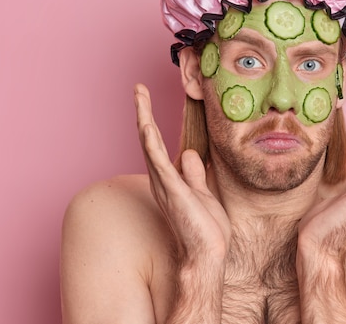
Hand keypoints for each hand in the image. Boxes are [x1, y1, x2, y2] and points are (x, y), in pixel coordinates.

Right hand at [134, 83, 230, 263]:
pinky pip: (158, 162)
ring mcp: (164, 184)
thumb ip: (195, 174)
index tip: (148, 100)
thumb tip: (190, 154)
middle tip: (138, 88)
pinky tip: (145, 124)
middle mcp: (161, 179)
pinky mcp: (172, 190)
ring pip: (150, 144)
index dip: (152, 122)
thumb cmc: (206, 230)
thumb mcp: (203, 193)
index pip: (158, 145)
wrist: (207, 255)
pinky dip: (151, 142)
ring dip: (143, 118)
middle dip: (142, 112)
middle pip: (149, 140)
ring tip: (139, 94)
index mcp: (170, 180)